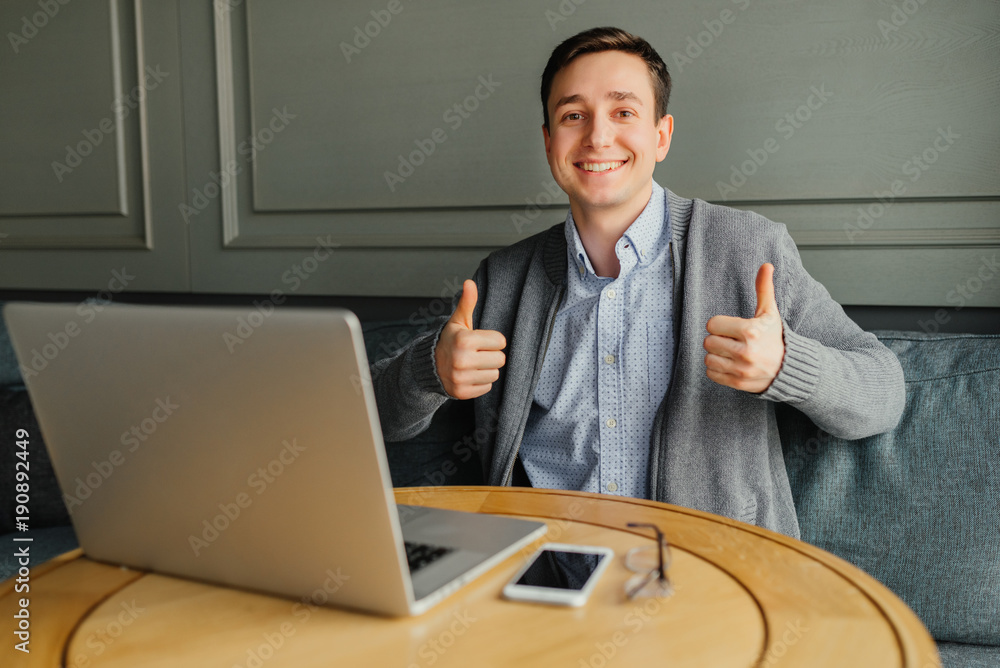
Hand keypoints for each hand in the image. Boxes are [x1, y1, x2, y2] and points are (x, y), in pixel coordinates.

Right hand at [434, 280, 506, 399]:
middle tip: (477, 353)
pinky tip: (470, 375)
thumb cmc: (451, 340)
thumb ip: (467, 302)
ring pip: (495, 374)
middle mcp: (462, 360)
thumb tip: (470, 282)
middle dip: (491, 355)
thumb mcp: (459, 321)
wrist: (430, 364)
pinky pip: (487, 387)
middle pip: (500, 359)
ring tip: (474, 364)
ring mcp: (461, 378)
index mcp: (464, 340)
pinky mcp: (462, 392)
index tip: (480, 341)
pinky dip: (481, 382)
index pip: (500, 342)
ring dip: (487, 369)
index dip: (492, 340)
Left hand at [703, 263, 784, 392]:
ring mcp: (741, 369)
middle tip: (731, 340)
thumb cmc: (775, 338)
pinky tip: (730, 363)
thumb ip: (764, 289)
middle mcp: (746, 351)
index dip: (719, 325)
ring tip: (730, 352)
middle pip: (708, 341)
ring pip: (708, 358)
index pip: (712, 324)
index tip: (730, 328)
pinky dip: (717, 369)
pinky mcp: (738, 383)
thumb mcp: (770, 313)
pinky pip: (711, 374)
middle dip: (717, 339)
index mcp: (750, 331)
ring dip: (716, 354)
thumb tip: (766, 265)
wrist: (789, 368)